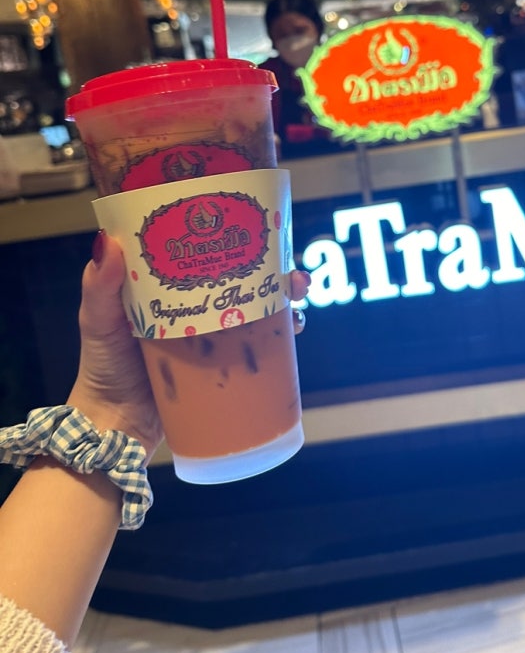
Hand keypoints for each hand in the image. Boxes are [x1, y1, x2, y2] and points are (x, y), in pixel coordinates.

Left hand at [68, 233, 311, 461]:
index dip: (234, 235)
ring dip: (284, 295)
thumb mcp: (98, 321)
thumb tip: (107, 243)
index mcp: (169, 284)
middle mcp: (197, 302)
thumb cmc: (103, 367)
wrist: (116, 425)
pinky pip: (259, 343)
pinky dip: (281, 332)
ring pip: (258, 304)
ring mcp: (214, 332)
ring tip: (298, 296)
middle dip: (275, 266)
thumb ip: (99, 287)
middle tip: (291, 272)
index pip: (207, 249)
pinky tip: (295, 327)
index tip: (256, 227)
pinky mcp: (224, 362)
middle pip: (243, 273)